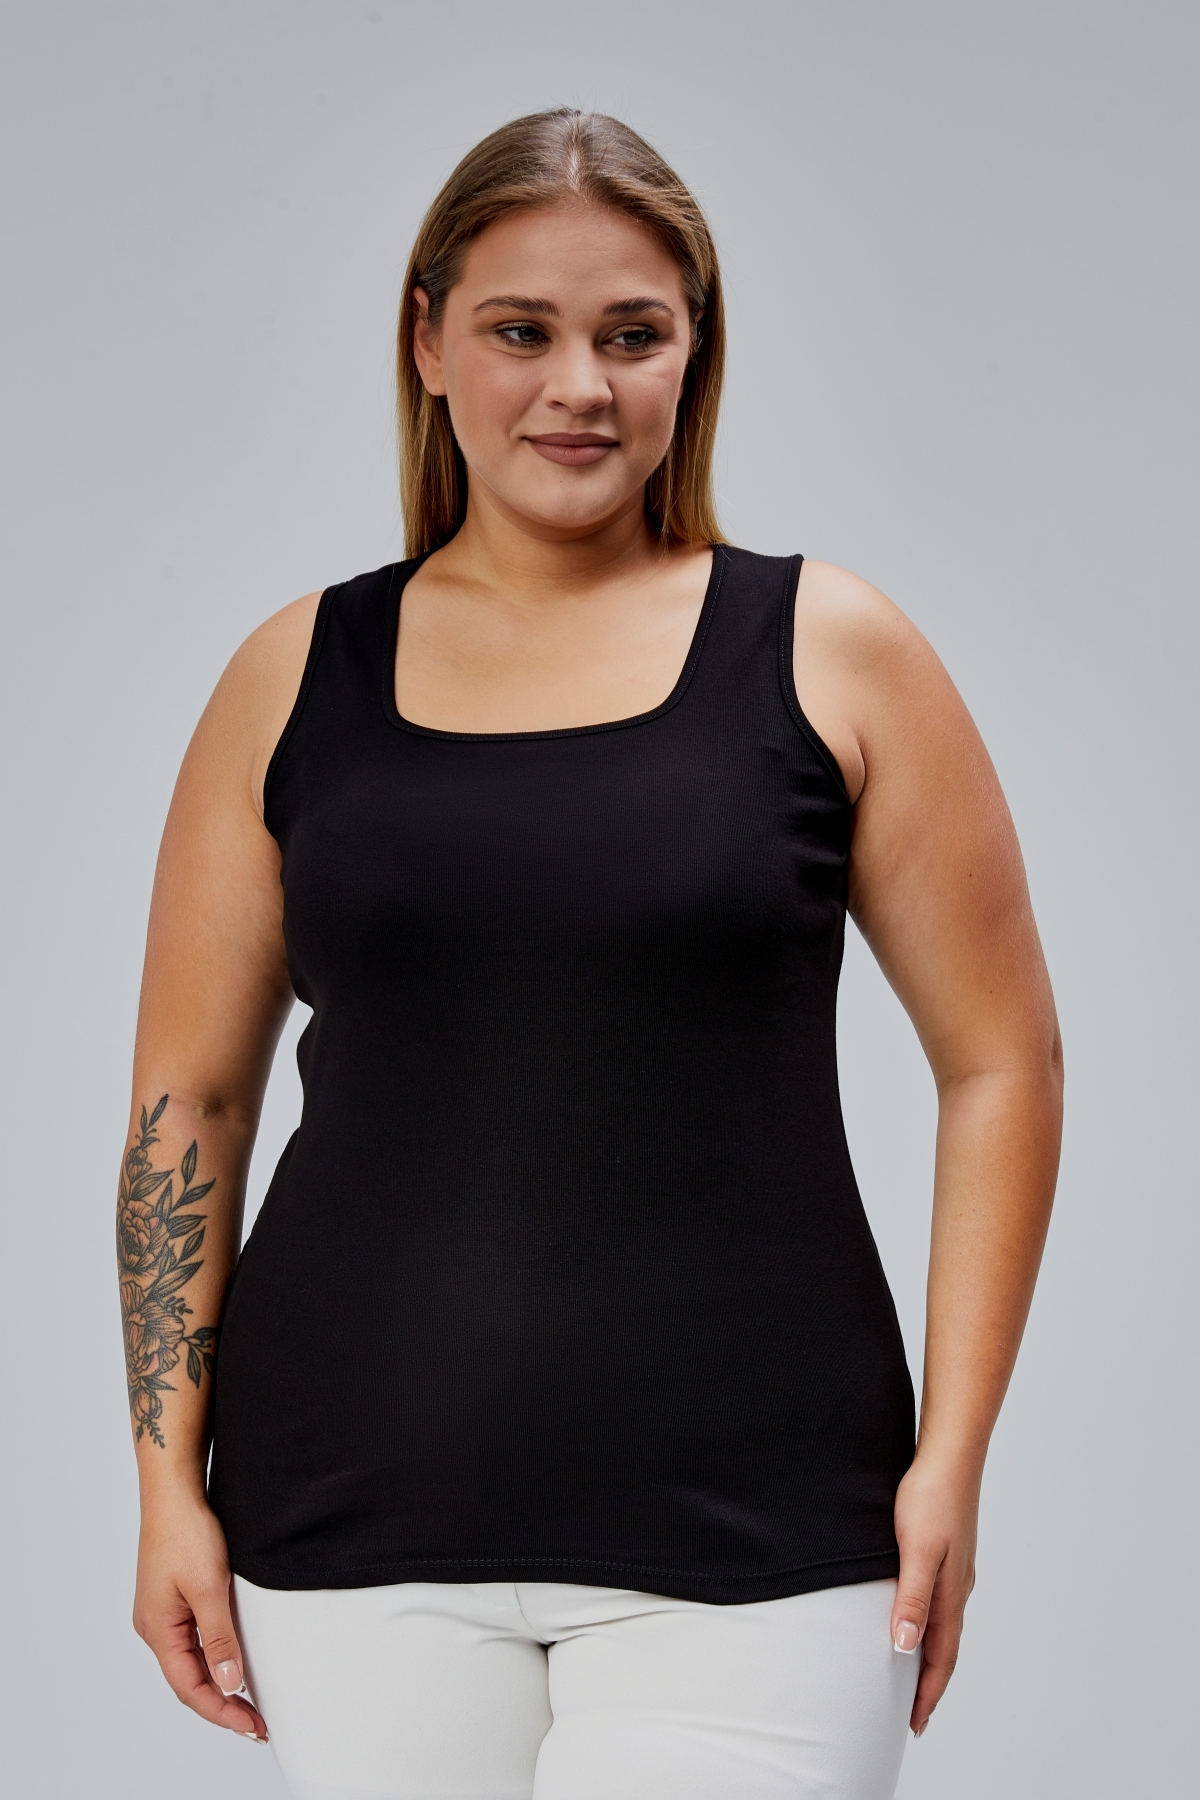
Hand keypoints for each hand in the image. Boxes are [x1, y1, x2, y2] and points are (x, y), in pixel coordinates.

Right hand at [133, 1488, 267, 1741]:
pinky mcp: (173, 1596)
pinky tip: (231, 1661)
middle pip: (188, 1679)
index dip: (222, 1711)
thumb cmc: (186, 1533)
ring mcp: (163, 1612)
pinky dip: (213, 1657)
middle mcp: (155, 1626)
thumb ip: (218, 1638)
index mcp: (158, 1630)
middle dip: (222, 1704)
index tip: (252, 1726)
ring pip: (191, 1661)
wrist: (174, 1492)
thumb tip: (228, 1683)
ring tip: (247, 1702)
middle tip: (256, 1723)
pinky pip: (193, 1639)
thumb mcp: (209, 1588)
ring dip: (217, 1683)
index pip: (190, 1687)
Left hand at [889, 1454, 978, 1735]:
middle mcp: (957, 1587)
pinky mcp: (948, 1551)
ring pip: (944, 1625)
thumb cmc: (930, 1498)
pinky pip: (940, 1602)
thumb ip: (911, 1599)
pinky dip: (930, 1624)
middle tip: (914, 1714)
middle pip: (946, 1647)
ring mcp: (955, 1569)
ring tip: (914, 1675)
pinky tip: (917, 1617)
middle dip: (930, 1683)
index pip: (940, 1657)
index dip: (927, 1692)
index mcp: (950, 1593)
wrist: (949, 1456)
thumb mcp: (916, 1550)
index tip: (915, 1724)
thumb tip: (904, 1647)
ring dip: (931, 1655)